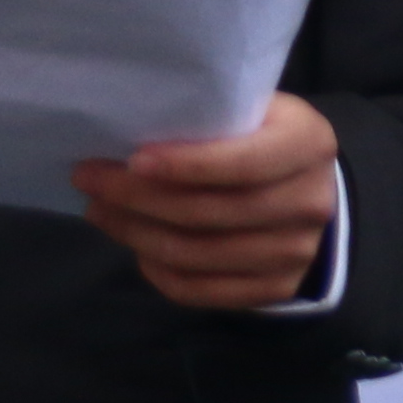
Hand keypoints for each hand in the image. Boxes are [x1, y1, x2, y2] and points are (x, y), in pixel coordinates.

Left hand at [73, 91, 337, 311]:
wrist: (306, 190)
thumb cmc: (260, 139)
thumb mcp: (250, 112)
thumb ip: (208, 120)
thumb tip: (128, 134)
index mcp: (309, 145)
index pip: (244, 164)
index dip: (185, 166)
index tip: (131, 161)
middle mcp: (312, 201)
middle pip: (211, 212)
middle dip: (138, 198)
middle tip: (90, 181)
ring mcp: (297, 250)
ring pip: (198, 254)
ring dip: (137, 234)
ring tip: (102, 212)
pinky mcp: (278, 287)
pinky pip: (201, 290)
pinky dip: (158, 272)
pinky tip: (139, 248)